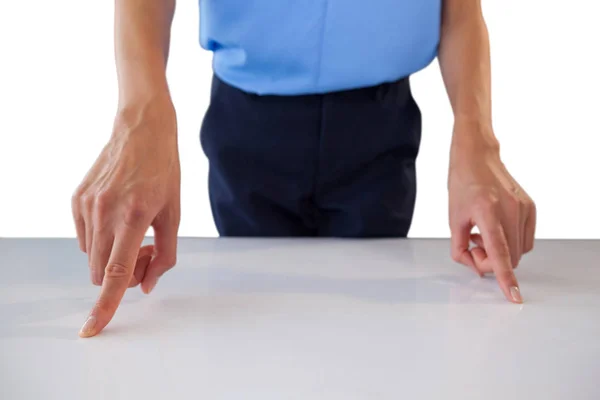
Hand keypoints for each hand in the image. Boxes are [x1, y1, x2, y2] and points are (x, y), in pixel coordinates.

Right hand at [72, 96, 180, 336]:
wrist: (141, 130)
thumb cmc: (164, 170)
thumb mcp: (174, 213)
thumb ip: (165, 253)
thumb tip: (148, 285)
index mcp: (134, 217)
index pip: (117, 273)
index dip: (106, 306)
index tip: (92, 328)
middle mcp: (105, 212)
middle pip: (104, 271)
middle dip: (124, 273)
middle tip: (146, 251)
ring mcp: (87, 205)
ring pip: (92, 257)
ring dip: (112, 256)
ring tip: (133, 229)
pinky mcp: (76, 199)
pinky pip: (84, 237)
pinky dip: (101, 239)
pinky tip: (117, 217)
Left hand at [448, 123, 535, 303]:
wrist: (477, 157)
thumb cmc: (461, 184)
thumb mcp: (452, 218)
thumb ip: (460, 248)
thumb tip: (474, 267)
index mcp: (486, 212)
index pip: (499, 252)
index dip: (504, 277)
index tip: (513, 296)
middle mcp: (510, 210)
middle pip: (509, 257)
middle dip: (490, 261)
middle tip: (473, 244)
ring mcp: (524, 208)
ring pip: (519, 251)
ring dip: (501, 251)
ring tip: (482, 233)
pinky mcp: (531, 207)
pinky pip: (525, 239)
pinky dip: (510, 241)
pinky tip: (494, 228)